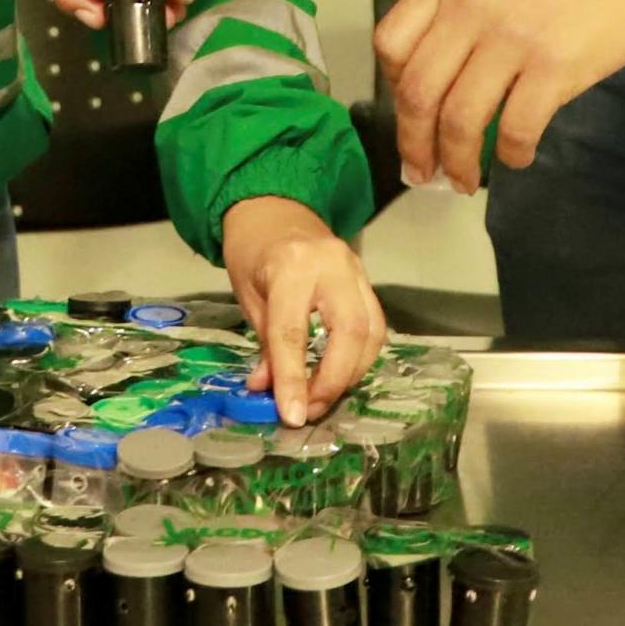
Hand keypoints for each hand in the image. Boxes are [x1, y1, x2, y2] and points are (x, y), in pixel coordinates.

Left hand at [222, 195, 386, 421]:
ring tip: (325, 396)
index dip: (294, 379)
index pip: (294, 332)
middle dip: (334, 379)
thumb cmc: (253, 252)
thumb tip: (271, 392)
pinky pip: (376, 324)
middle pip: (350, 332)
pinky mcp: (366, 278)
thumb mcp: (248, 297)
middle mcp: (332, 265)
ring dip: (351, 372)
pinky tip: (341, 372)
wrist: (274, 210)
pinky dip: (361, 356)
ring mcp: (356, 269)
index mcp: (290, 266)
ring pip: (372, 331)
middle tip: (312, 409)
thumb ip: (266, 344)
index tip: (292, 415)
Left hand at [376, 0, 624, 193]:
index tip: (410, 114)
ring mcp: (512, 39)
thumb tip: (437, 76)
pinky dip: (511, 154)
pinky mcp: (554, 67)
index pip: (390, 44)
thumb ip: (454, 8)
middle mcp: (470, 9)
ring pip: (461, 119)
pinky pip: (517, 127)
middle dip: (414, 144)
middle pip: (418, 92)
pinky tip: (516, 158)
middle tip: (422, 171)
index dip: (392, 89)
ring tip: (462, 180)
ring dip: (457, 161)